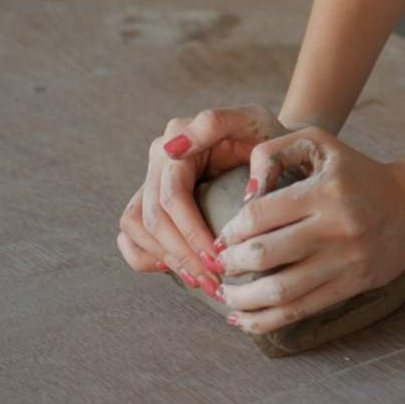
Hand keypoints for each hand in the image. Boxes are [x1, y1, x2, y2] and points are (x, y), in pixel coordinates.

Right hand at [116, 105, 288, 297]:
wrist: (273, 145)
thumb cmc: (268, 135)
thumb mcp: (254, 120)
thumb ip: (217, 122)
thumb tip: (174, 151)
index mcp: (178, 135)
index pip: (172, 197)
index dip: (191, 233)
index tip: (219, 259)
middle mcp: (159, 155)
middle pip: (154, 218)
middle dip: (183, 255)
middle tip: (215, 282)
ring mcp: (152, 177)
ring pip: (136, 227)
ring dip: (166, 259)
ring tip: (202, 280)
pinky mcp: (151, 197)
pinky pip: (130, 233)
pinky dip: (147, 255)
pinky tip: (178, 269)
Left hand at [213, 127, 404, 334]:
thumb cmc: (356, 172)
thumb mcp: (319, 143)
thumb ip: (274, 151)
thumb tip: (244, 191)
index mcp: (325, 191)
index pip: (259, 215)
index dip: (230, 230)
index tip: (222, 237)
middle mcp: (336, 227)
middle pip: (264, 255)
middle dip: (230, 264)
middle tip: (219, 265)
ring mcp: (345, 260)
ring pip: (281, 291)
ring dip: (242, 299)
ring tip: (225, 296)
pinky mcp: (352, 285)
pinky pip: (301, 309)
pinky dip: (267, 320)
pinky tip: (245, 319)